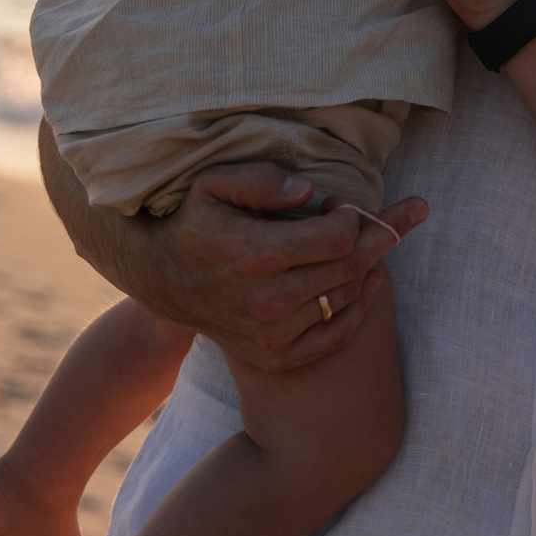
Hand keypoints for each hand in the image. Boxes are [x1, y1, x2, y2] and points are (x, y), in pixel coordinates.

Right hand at [126, 161, 427, 373]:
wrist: (163, 281)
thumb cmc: (196, 223)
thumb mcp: (213, 184)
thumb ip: (261, 179)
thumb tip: (308, 191)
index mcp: (254, 253)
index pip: (339, 237)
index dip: (352, 217)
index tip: (339, 206)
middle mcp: (266, 300)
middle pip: (350, 267)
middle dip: (371, 238)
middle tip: (371, 222)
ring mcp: (272, 334)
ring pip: (347, 296)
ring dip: (363, 269)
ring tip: (353, 248)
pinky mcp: (276, 356)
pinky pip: (338, 335)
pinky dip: (358, 309)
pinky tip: (362, 284)